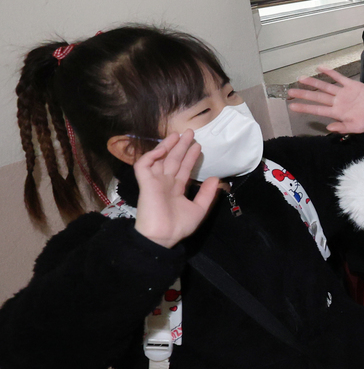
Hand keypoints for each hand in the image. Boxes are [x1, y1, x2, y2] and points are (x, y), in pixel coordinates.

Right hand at [132, 131, 219, 248]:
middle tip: (189, 133)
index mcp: (175, 189)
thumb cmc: (179, 226)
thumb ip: (206, 194)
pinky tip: (163, 148)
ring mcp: (154, 182)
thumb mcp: (199, 209)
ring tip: (177, 134)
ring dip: (167, 146)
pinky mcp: (145, 182)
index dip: (190, 157)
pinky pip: (144, 165)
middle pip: (173, 160)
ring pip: (160, 159)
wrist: (163, 236)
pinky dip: (151, 155)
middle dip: (180, 146)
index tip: (198, 146)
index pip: (183, 169)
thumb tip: (215, 179)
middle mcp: (165, 183)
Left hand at [288, 66, 363, 133]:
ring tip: (300, 79)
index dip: (305, 108)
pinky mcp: (352, 85)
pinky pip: (339, 78)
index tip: (292, 107)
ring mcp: (344, 93)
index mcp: (337, 113)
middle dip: (304, 94)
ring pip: (325, 86)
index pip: (318, 110)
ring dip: (313, 82)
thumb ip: (343, 128)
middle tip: (289, 92)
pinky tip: (320, 68)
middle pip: (317, 97)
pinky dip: (330, 73)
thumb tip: (328, 128)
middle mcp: (338, 102)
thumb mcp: (358, 128)